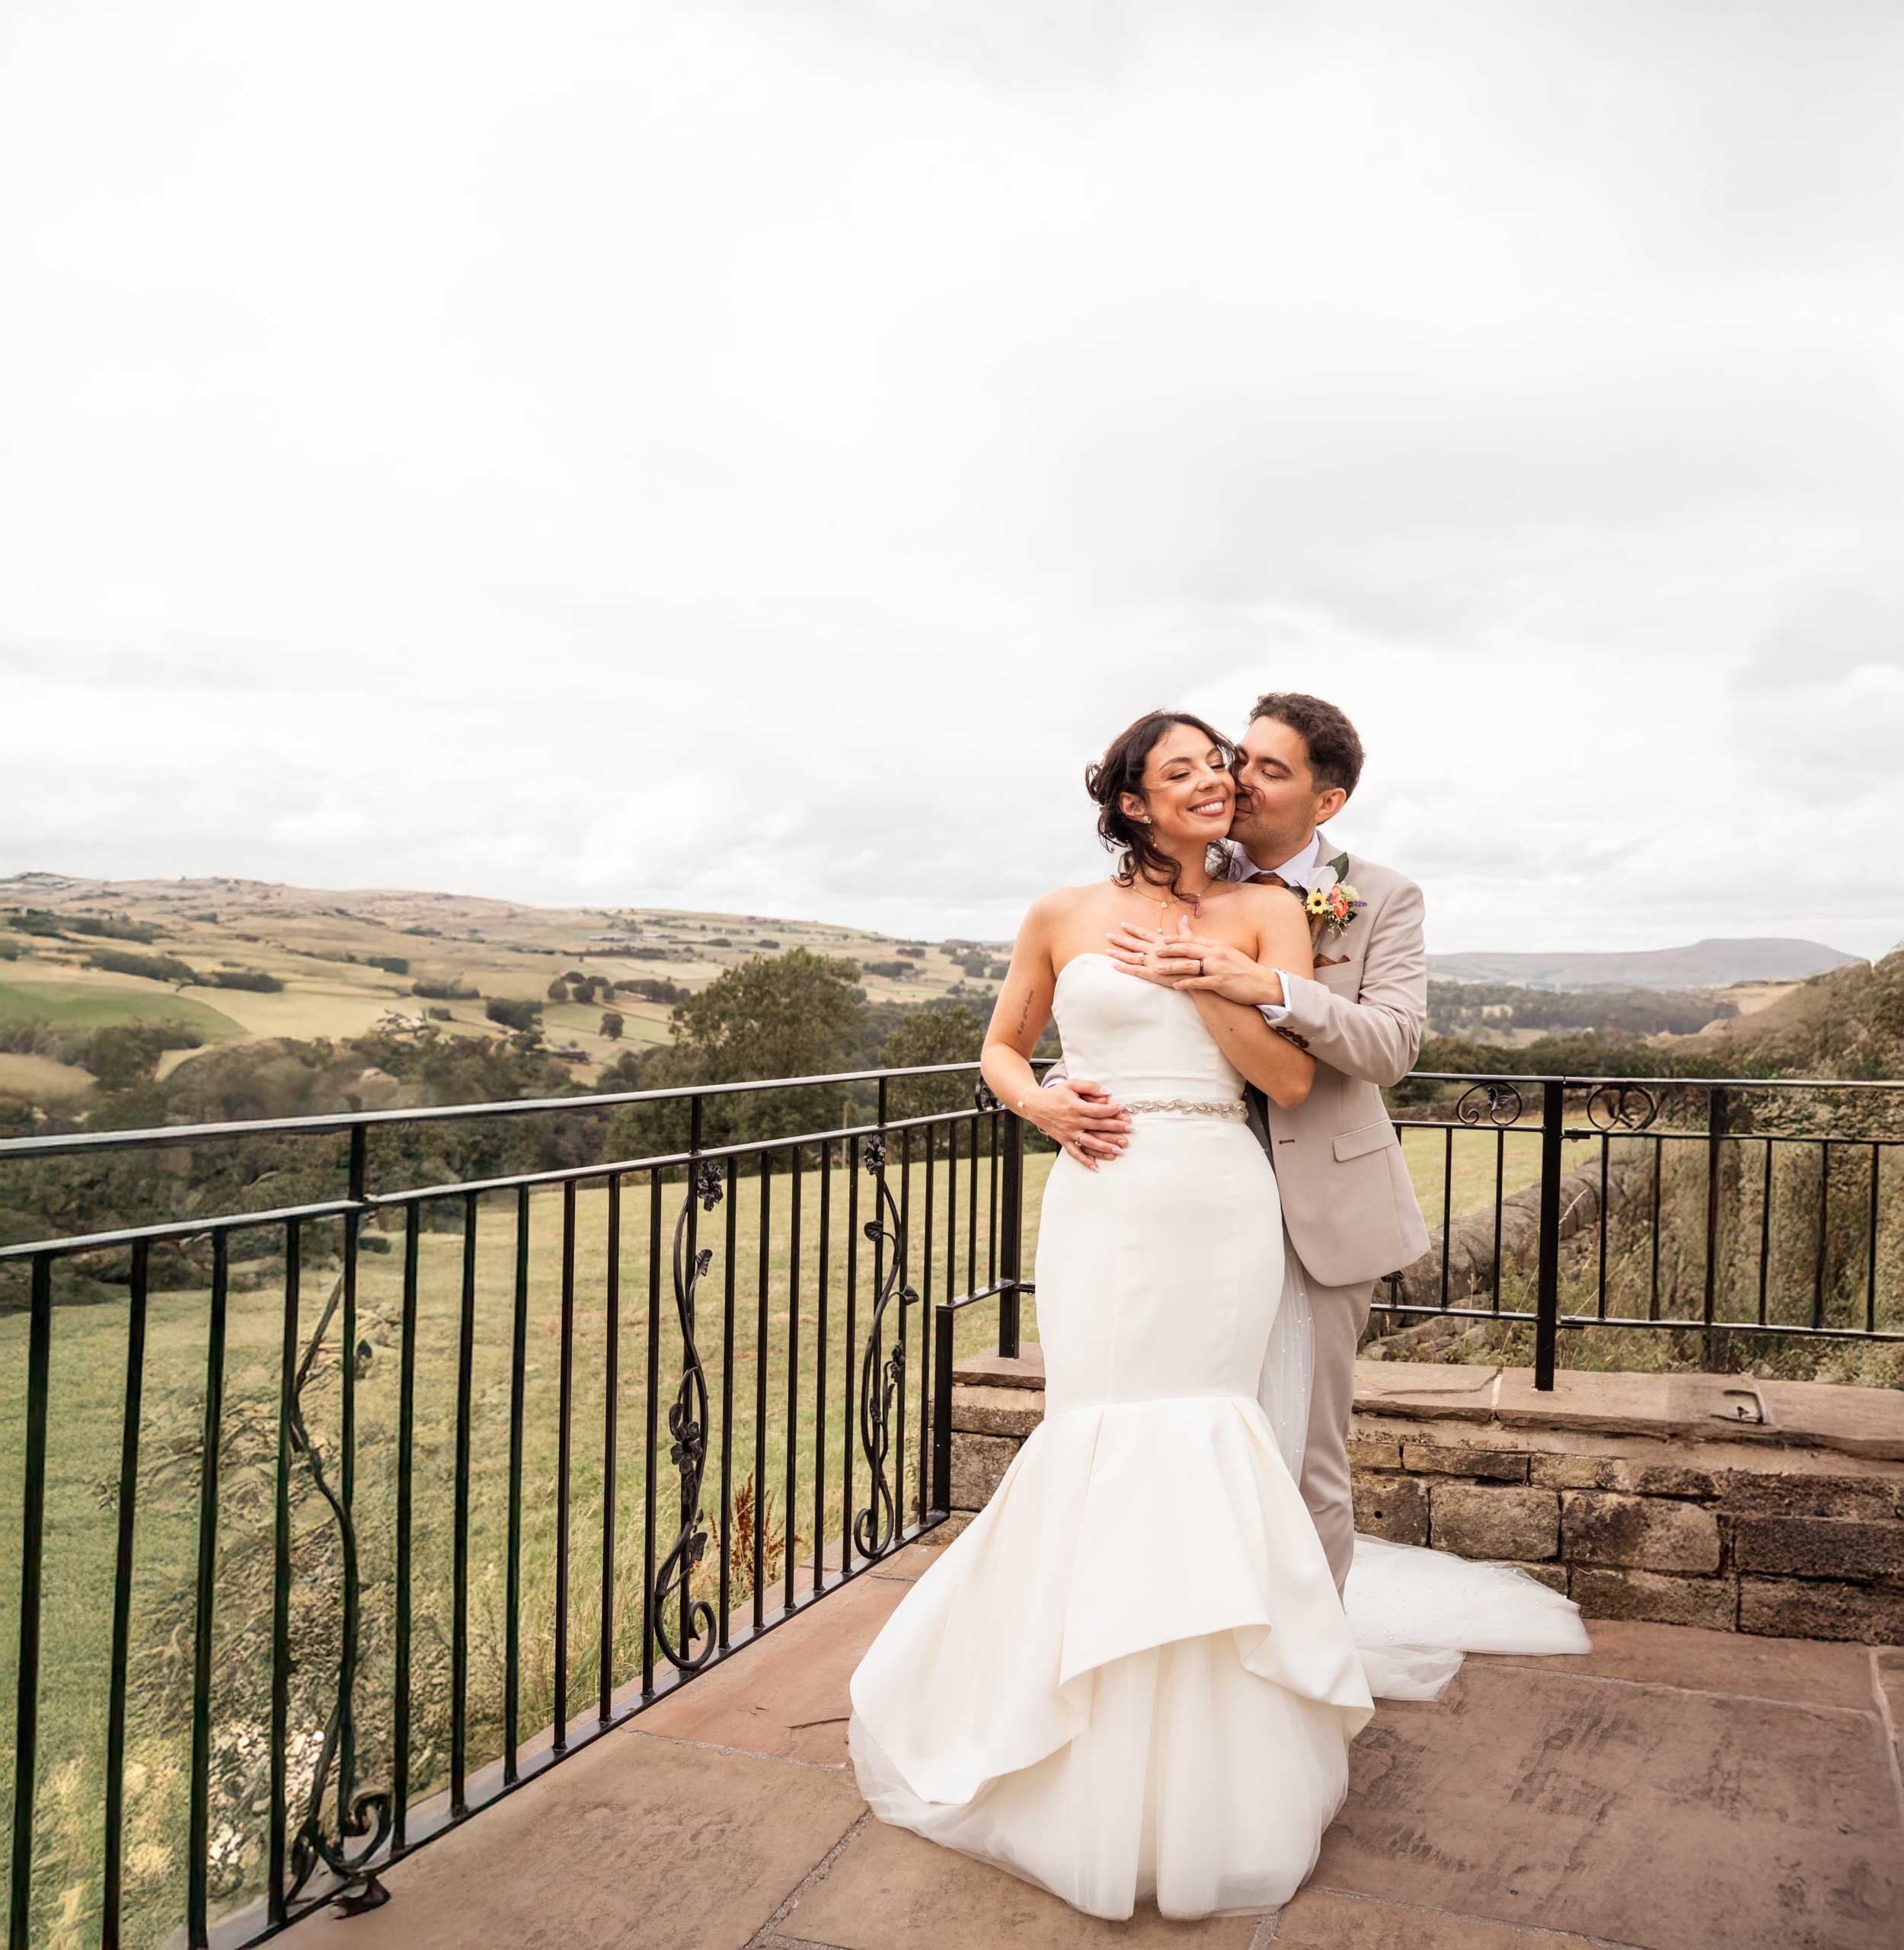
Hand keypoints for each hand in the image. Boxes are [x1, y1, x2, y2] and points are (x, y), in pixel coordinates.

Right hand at [1022, 1076, 1130, 1170]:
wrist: (1035, 1105)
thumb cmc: (1055, 1094)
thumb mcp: (1071, 1084)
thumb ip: (1089, 1087)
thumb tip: (1107, 1094)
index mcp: (1075, 1106)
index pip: (1097, 1110)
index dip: (1112, 1110)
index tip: (1123, 1109)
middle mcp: (1073, 1121)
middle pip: (1098, 1126)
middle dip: (1116, 1128)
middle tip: (1130, 1130)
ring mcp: (1068, 1133)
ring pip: (1089, 1142)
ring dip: (1104, 1147)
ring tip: (1119, 1150)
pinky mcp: (1063, 1141)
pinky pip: (1074, 1153)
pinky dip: (1084, 1161)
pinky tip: (1096, 1167)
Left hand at [1105, 915, 1285, 1007]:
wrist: (1262, 983)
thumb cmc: (1240, 969)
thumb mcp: (1222, 952)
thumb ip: (1203, 942)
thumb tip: (1187, 928)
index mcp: (1212, 945)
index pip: (1185, 939)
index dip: (1165, 937)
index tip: (1147, 935)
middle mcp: (1213, 953)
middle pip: (1184, 947)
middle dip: (1162, 947)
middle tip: (1147, 948)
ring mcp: (1217, 967)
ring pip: (1190, 964)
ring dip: (1172, 966)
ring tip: (1156, 968)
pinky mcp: (1221, 981)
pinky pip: (1202, 982)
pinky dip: (1188, 984)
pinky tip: (1176, 986)